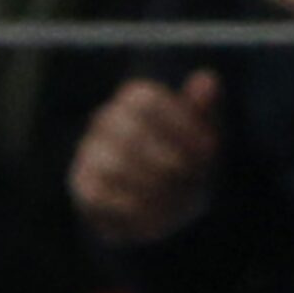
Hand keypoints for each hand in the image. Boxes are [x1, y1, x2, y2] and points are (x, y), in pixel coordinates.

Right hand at [69, 72, 222, 246]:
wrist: (158, 202)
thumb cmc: (186, 159)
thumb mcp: (203, 133)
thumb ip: (204, 108)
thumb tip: (206, 79)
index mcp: (135, 99)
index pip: (147, 101)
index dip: (181, 125)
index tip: (210, 150)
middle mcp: (105, 120)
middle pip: (131, 133)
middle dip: (168, 159)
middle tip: (192, 179)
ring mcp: (89, 153)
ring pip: (114, 166)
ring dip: (152, 185)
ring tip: (177, 199)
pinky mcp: (83, 185)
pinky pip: (101, 196)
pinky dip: (133, 206)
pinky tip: (157, 213)